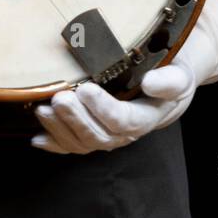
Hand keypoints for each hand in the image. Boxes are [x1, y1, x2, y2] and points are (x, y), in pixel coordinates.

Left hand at [30, 24, 217, 154]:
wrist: (165, 82)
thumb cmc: (169, 72)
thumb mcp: (179, 74)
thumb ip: (169, 81)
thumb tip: (150, 83)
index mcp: (147, 117)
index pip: (124, 121)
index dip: (103, 108)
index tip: (84, 89)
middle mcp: (126, 132)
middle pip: (99, 136)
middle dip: (76, 119)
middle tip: (59, 99)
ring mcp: (108, 134)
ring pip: (83, 143)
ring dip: (61, 130)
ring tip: (43, 111)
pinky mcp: (93, 131)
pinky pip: (73, 145)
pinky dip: (55, 143)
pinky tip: (38, 139)